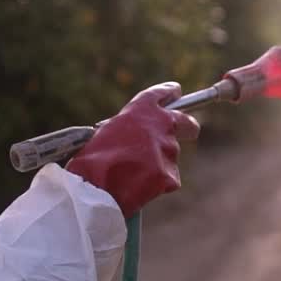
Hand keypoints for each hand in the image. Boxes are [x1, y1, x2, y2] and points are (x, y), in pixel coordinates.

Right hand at [66, 82, 200, 215]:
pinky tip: (139, 186)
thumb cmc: (92, 160)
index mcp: (142, 110)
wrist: (93, 189)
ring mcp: (168, 150)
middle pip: (186, 123)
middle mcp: (161, 125)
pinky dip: (158, 184)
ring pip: (170, 156)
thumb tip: (140, 134)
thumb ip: (131, 127)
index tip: (176, 92)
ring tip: (133, 173)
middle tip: (186, 132)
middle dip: (187, 127)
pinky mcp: (170, 174)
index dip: (170, 92)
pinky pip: (169, 179)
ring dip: (158, 163)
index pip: (162, 94)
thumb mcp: (107, 131)